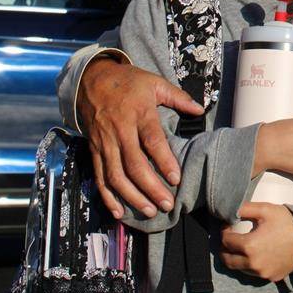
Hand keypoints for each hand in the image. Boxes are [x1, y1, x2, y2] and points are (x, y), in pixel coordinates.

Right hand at [79, 57, 202, 218]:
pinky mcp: (93, 150)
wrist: (92, 79)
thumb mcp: (155, 82)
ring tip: (149, 211)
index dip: (164, 161)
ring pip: (116, 176)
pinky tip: (119, 212)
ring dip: (132, 197)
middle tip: (166, 204)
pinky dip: (107, 197)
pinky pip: (99, 177)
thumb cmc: (129, 82)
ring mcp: (104, 142)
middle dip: (150, 188)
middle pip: (134, 164)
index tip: (176, 179)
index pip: (152, 141)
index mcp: (139, 113)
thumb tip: (200, 109)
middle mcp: (120, 131)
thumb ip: (178, 97)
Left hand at [220, 202, 292, 280]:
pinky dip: (250, 264)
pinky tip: (257, 253)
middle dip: (225, 248)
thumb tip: (230, 209)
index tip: (228, 226)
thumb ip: (245, 208)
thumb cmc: (288, 221)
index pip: (226, 241)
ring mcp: (262, 273)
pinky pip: (254, 273)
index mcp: (249, 246)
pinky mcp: (270, 277)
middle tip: (229, 238)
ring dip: (236, 257)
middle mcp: (253, 263)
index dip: (225, 231)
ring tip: (242, 245)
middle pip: (228, 259)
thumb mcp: (266, 209)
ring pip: (239, 268)